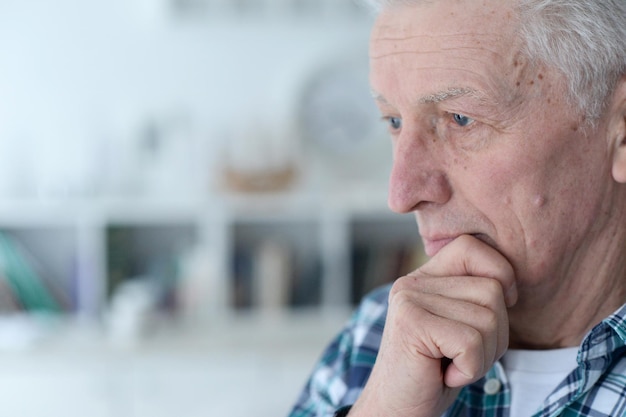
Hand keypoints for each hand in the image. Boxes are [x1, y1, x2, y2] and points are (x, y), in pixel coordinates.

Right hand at [349, 235, 516, 416]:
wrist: (398, 410)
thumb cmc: (436, 372)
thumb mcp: (459, 324)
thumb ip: (474, 296)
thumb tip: (511, 281)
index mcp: (425, 277)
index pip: (472, 246)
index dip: (499, 274)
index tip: (496, 310)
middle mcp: (412, 282)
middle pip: (492, 289)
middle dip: (496, 333)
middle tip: (464, 354)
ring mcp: (409, 301)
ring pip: (487, 318)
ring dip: (483, 355)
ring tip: (453, 364)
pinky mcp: (411, 325)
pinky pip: (471, 343)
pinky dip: (470, 368)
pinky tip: (446, 375)